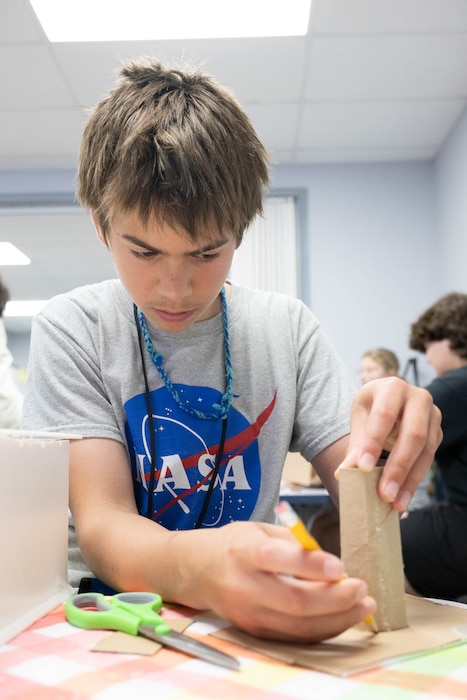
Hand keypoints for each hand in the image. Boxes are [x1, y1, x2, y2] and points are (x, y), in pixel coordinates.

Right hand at [192, 521, 375, 641]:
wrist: (195, 569)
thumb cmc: (234, 544)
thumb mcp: (260, 529)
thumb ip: (295, 545)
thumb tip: (333, 566)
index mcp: (245, 551)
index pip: (280, 560)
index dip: (312, 565)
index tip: (341, 566)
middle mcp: (244, 585)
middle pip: (295, 601)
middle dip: (336, 599)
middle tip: (362, 589)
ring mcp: (248, 614)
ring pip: (299, 627)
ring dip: (337, 619)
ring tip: (362, 606)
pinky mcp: (254, 631)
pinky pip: (295, 637)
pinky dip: (323, 629)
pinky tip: (342, 617)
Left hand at [336, 377, 441, 510]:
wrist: (391, 399)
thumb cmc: (373, 406)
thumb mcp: (360, 417)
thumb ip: (356, 443)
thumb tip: (344, 473)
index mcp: (393, 388)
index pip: (383, 415)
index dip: (373, 442)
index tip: (362, 468)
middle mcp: (418, 398)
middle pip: (412, 434)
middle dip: (397, 467)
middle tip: (383, 493)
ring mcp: (432, 416)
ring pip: (425, 450)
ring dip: (409, 479)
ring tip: (394, 502)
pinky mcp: (437, 433)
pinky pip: (429, 459)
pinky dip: (415, 480)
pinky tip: (403, 496)